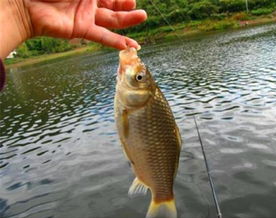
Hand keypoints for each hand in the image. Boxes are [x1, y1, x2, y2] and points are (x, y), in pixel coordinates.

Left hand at [25, 0, 146, 49]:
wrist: (25, 3)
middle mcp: (88, 2)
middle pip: (112, 6)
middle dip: (127, 8)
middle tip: (140, 10)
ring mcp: (85, 17)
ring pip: (111, 20)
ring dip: (127, 20)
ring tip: (142, 16)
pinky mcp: (80, 30)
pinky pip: (101, 36)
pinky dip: (114, 41)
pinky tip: (128, 45)